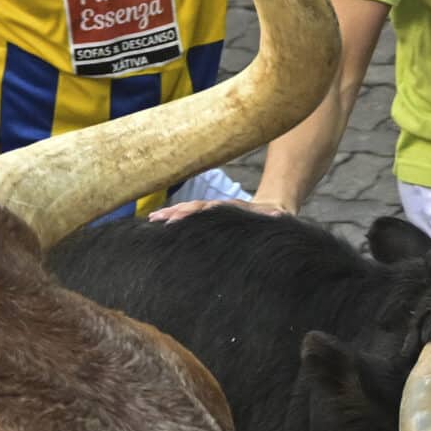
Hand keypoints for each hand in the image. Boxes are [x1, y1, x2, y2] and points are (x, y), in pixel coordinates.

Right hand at [146, 197, 291, 223]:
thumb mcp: (276, 216)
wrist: (271, 209)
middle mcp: (218, 208)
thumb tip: (278, 214)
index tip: (182, 217)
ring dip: (171, 214)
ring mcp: (212, 212)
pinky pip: (188, 217)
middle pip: (194, 208)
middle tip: (158, 218)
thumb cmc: (272, 218)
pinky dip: (173, 218)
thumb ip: (275, 215)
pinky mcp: (207, 219)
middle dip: (177, 212)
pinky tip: (157, 223)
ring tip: (152, 218)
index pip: (211, 208)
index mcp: (231, 208)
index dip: (198, 212)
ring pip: (188, 211)